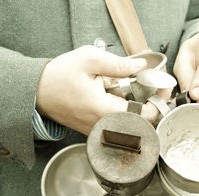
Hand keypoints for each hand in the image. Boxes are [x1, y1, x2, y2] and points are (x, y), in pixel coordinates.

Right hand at [36, 45, 159, 133]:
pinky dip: (123, 112)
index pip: (143, 116)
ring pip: (128, 125)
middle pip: (139, 123)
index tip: (162, 90)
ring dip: (136, 108)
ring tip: (134, 90)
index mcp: (103, 110)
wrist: (36, 92)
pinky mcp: (94, 130)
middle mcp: (102, 125)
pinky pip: (116, 124)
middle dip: (150, 104)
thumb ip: (118, 64)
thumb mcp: (89, 60)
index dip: (158, 104)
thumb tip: (141, 68)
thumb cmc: (58, 76)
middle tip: (152, 87)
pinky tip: (117, 97)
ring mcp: (98, 130)